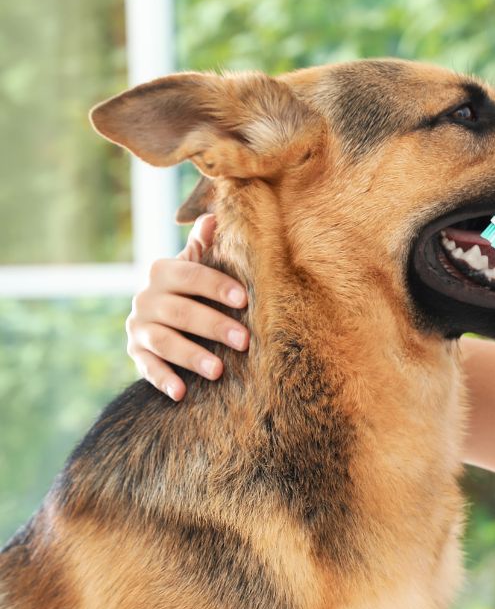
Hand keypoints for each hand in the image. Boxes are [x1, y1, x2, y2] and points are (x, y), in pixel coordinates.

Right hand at [126, 215, 248, 399]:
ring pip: (165, 341)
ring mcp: (139, 327)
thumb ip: (204, 246)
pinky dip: (163, 379)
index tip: (244, 299)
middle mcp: (146, 298)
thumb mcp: (195, 266)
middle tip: (245, 341)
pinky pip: (147, 367)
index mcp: (163, 272)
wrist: (158, 317)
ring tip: (218, 370)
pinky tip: (181, 392)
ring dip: (191, 356)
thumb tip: (215, 215)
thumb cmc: (190, 290)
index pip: (190, 275)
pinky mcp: (136, 353)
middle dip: (214, 326)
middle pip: (181, 311)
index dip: (216, 286)